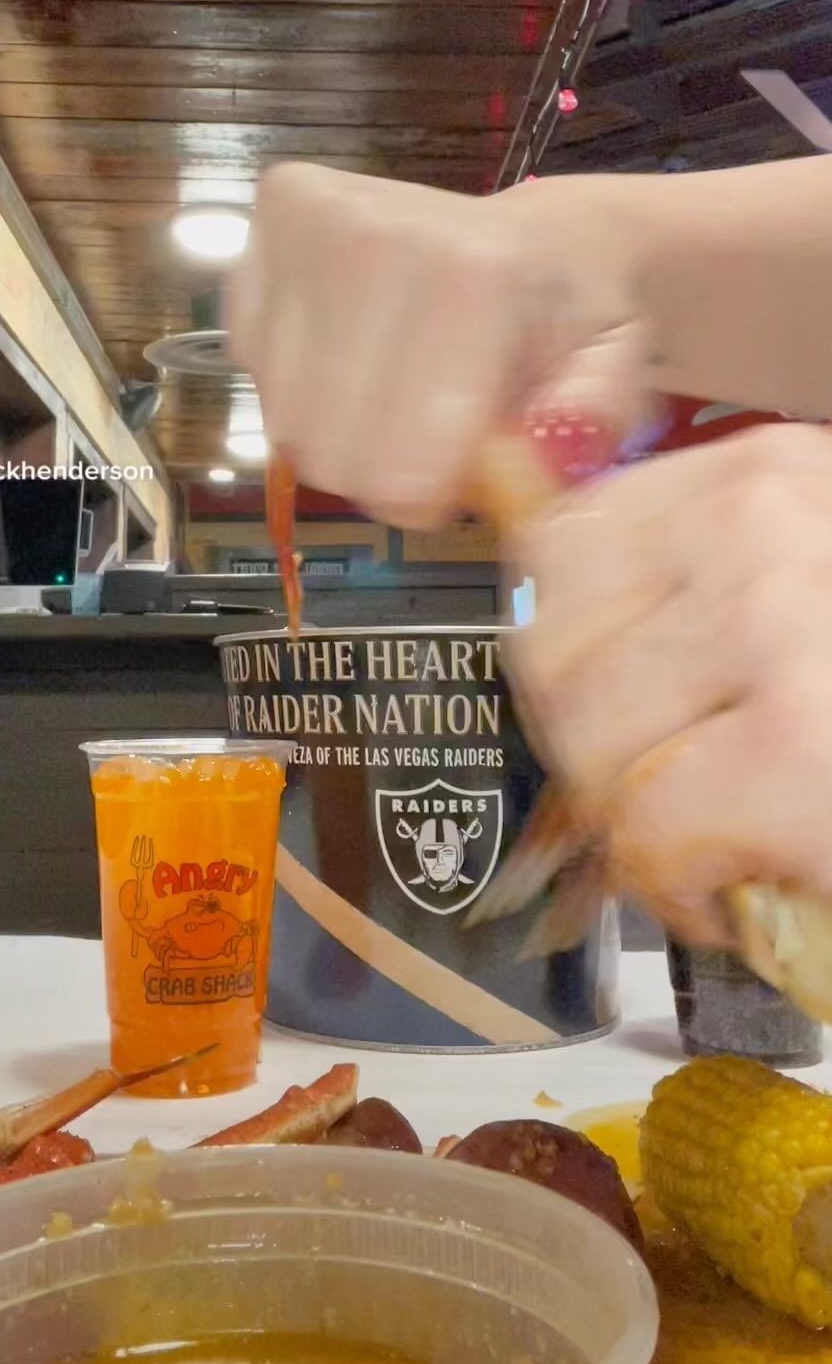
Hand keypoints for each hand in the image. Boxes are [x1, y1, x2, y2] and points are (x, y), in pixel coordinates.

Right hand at [226, 164, 647, 527]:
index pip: (400, 459)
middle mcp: (371, 234)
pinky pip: (251, 369)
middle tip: (426, 437)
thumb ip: (587, 423)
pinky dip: (299, 382)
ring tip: (395, 389)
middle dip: (380, 469)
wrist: (531, 235)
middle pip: (332, 450)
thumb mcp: (611, 370)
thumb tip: (536, 470)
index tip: (459, 478)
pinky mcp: (256, 227)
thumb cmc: (566, 316)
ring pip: (284, 419)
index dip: (427, 494)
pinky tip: (350, 350)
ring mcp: (303, 225)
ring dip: (337, 428)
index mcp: (470, 274)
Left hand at [509, 423, 831, 942]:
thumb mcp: (806, 590)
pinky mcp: (802, 750)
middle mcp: (765, 522)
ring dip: (633, 821)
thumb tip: (557, 623)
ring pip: (593, 742)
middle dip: (591, 751)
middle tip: (658, 800)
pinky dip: (677, 883)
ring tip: (708, 845)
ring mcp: (782, 626)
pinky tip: (734, 889)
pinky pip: (654, 825)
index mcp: (769, 475)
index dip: (567, 652)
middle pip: (558, 650)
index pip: (565, 548)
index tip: (610, 712)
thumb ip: (703, 594)